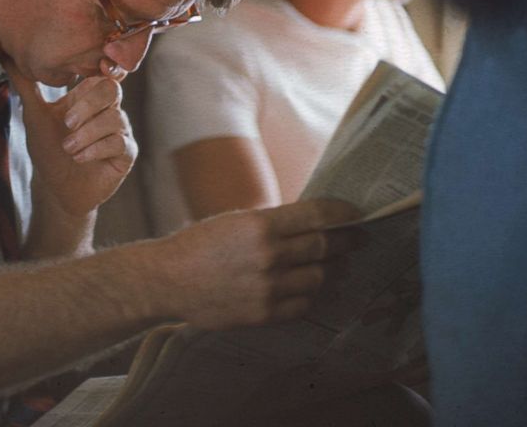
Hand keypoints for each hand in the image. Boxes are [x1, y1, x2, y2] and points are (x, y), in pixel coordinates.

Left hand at [6, 62, 136, 217]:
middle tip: (67, 123)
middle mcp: (107, 110)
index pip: (100, 74)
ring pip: (114, 118)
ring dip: (86, 134)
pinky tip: (79, 157)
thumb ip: (25, 86)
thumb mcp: (34, 116)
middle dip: (87, 105)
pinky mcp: (126, 153)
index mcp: (87, 97)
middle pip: (111, 90)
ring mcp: (119, 131)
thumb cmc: (48, 151)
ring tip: (68, 147)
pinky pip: (119, 142)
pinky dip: (95, 149)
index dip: (101, 70)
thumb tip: (6, 56)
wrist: (56, 189)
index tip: (92, 72)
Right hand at [155, 199, 363, 328]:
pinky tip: (311, 288)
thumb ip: (274, 223)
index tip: (356, 214)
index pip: (317, 216)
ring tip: (338, 266)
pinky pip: (303, 305)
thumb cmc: (200, 245)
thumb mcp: (236, 221)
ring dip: (332, 271)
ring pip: (318, 278)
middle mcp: (268, 255)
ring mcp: (267, 287)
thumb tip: (315, 224)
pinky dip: (311, 295)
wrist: (168, 280)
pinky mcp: (264, 313)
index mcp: (261, 224)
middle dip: (347, 242)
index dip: (343, 214)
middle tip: (358, 239)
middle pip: (325, 247)